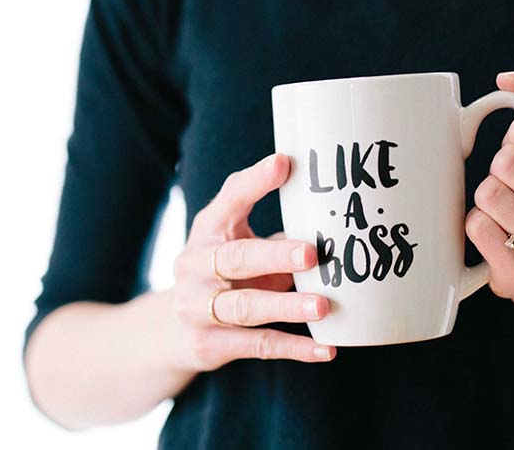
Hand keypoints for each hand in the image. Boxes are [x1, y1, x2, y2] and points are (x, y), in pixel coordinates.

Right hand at [170, 153, 335, 370]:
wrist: (175, 329)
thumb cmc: (226, 274)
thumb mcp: (239, 244)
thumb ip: (276, 233)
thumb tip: (337, 219)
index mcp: (207, 230)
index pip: (229, 200)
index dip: (255, 182)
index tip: (284, 164)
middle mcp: (195, 266)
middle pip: (236, 258)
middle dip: (274, 256)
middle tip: (312, 253)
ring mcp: (197, 307)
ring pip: (245, 306)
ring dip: (287, 306)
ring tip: (323, 306)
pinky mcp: (209, 344)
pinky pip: (258, 345)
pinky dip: (294, 348)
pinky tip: (326, 349)